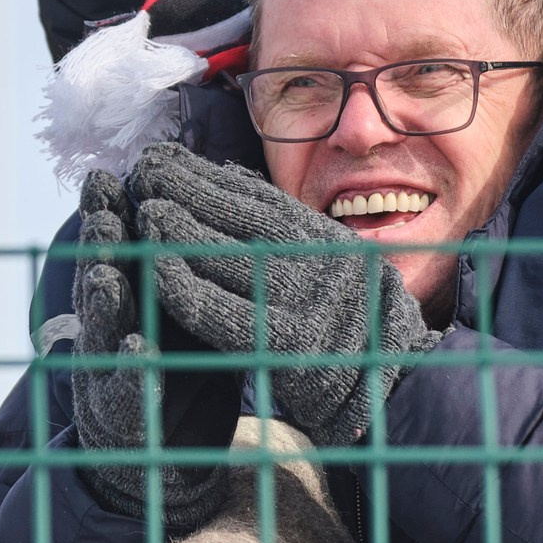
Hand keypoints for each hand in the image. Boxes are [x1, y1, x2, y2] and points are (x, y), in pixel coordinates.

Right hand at [66, 171, 244, 529]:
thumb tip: (205, 195)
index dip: (115, 211)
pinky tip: (137, 351)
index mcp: (130, 302)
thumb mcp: (181, 314)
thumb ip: (182, 267)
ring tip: (106, 271)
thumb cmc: (176, 376)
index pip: (118, 247)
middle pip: (100, 278)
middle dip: (100, 240)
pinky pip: (127, 395)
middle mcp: (109, 334)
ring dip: (104, 301)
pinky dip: (130, 373)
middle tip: (101, 201)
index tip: (118, 171)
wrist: (158, 463)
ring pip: (103, 333)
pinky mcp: (124, 423)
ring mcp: (108, 378)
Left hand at [124, 143, 433, 448]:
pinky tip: (154, 267)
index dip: (205, 173)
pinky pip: (226, 313)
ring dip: (181, 232)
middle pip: (240, 218)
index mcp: (324, 238)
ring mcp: (304, 303)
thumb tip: (228, 171)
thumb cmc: (353, 322)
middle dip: (188, 190)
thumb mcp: (330, 256)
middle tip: (143, 170)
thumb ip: (282, 219)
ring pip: (229, 258)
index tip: (163, 155)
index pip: (255, 198)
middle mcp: (318, 262)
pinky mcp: (288, 347)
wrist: (399, 387)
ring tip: (144, 210)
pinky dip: (187, 289)